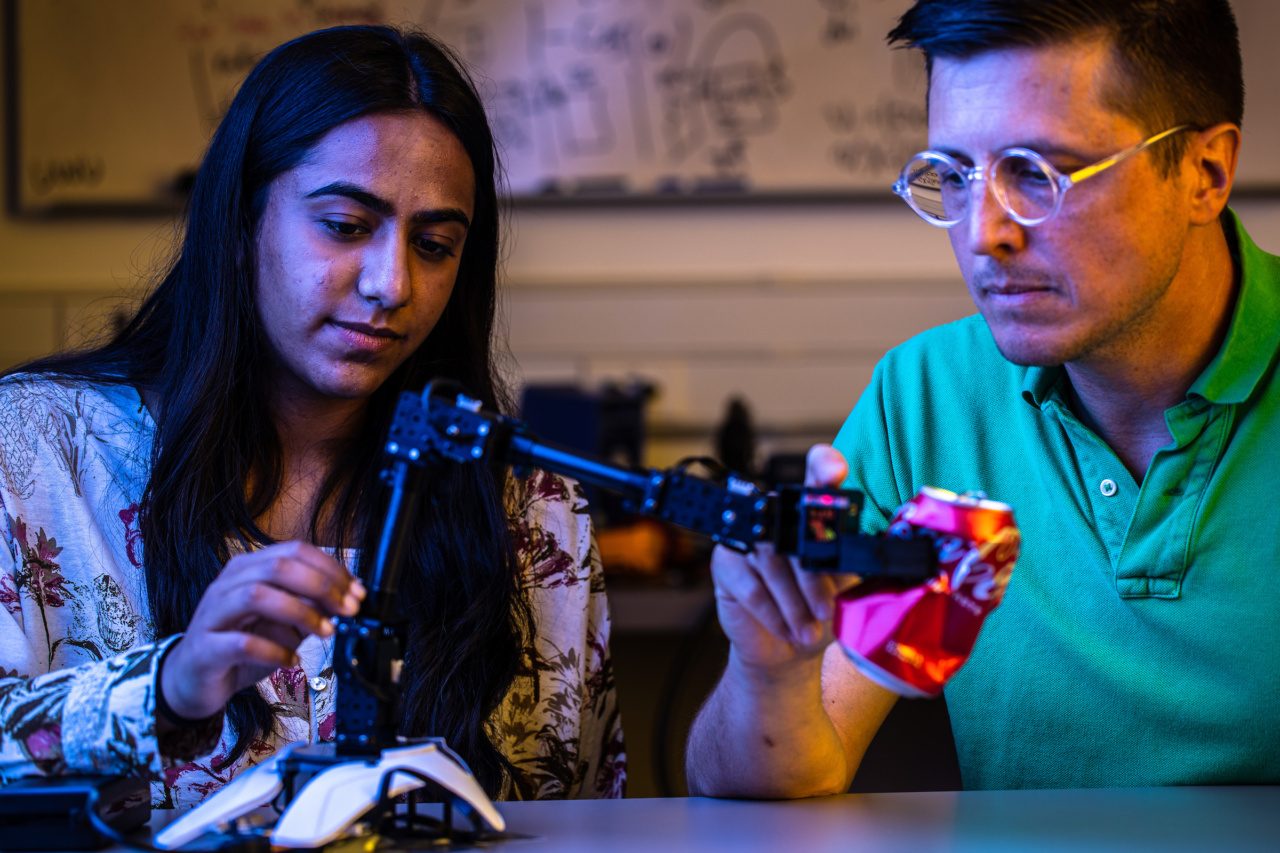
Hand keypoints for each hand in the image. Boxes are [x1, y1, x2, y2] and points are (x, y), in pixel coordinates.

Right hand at [159, 541, 364, 722]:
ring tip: (325, 633)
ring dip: (300, 613)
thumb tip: (346, 598)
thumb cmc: (239, 646)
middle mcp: (228, 584)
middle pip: (278, 567)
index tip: (356, 591)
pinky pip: (240, 643)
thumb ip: (309, 606)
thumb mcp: (282, 623)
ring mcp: (212, 614)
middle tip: (348, 609)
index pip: (294, 551)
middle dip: (321, 586)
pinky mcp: (204, 648)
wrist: (191, 680)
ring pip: (257, 596)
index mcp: (248, 569)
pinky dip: (273, 651)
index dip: (331, 569)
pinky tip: (291, 661)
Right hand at [709, 445, 859, 672]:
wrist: (785, 649)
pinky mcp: (725, 564)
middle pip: (794, 534)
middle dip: (814, 579)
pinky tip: (787, 630)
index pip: (816, 474)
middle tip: (828, 610)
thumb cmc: (816, 611)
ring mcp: (746, 538)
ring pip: (773, 565)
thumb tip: (866, 560)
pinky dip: (774, 613)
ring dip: (794, 603)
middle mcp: (775, 516)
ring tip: (810, 630)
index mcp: (810, 512)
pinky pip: (751, 588)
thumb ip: (847, 566)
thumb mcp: (841, 587)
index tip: (835, 473)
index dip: (823, 466)